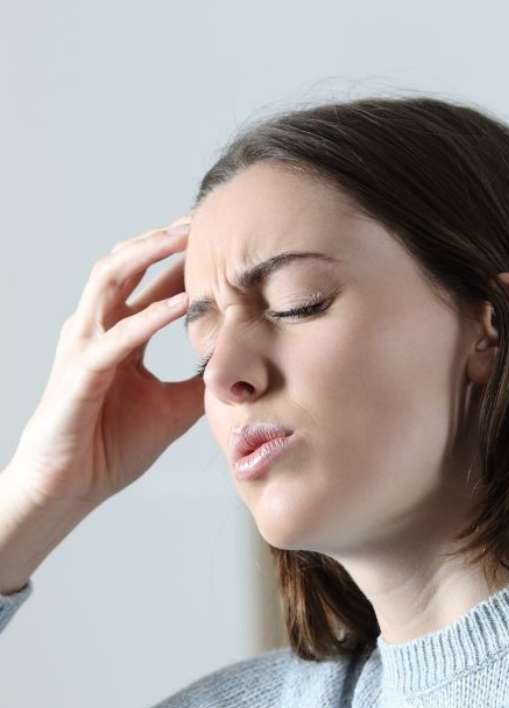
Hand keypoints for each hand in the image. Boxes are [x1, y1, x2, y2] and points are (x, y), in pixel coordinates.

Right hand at [11, 217, 201, 510]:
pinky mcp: (80, 374)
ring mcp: (84, 347)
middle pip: (125, 264)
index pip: (149, 284)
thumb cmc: (108, 449)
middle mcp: (97, 331)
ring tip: (185, 238)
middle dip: (162, 239)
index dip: (181, 260)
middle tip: (203, 218)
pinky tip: (180, 304)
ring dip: (148, 256)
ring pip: (109, 280)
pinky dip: (149, 317)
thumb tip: (241, 370)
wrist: (68, 488)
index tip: (221, 241)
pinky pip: (116, 337)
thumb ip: (200, 384)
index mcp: (118, 337)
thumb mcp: (172, 411)